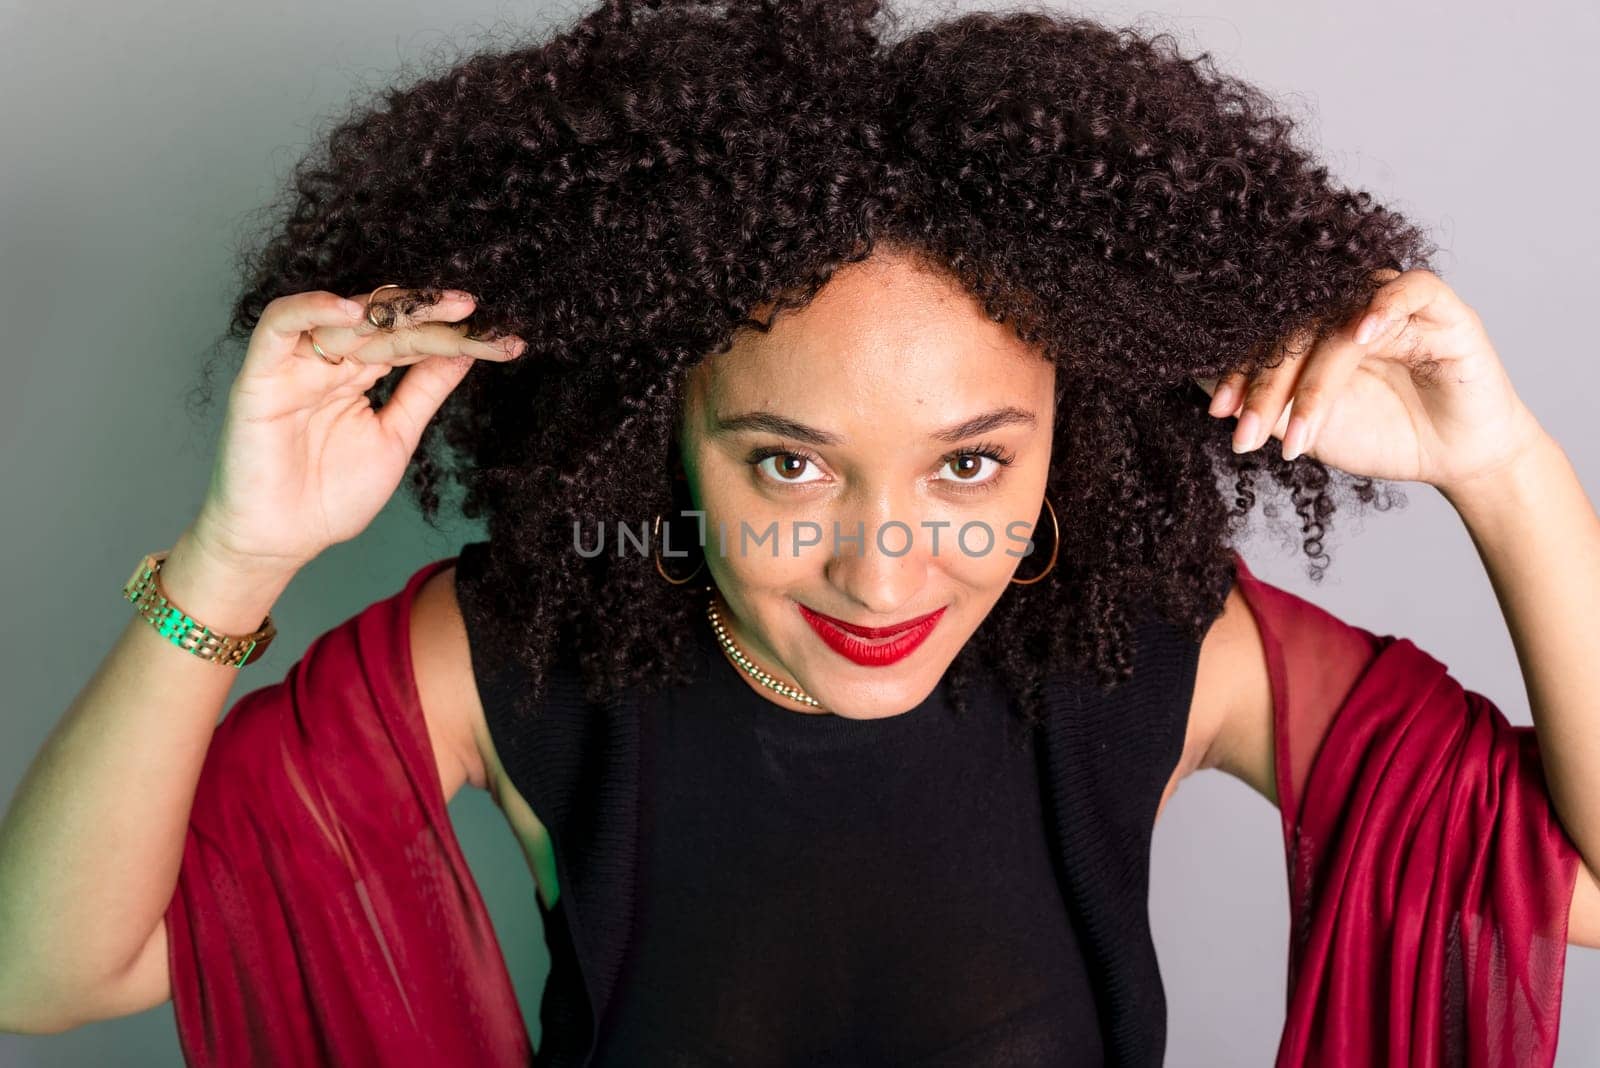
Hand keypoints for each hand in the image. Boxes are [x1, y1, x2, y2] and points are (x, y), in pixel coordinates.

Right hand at [190, 285, 525, 571]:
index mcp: (361, 375)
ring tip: (434, 308)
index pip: (409, 340)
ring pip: (340, 315)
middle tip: (469, 308)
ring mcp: (296, 365)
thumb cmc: (331, 496)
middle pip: (381, 321)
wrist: (280, 541)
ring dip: (386, 307)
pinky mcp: (260, 374)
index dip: (450, 335)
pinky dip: (312, 309)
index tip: (500, 339)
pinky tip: (355, 311)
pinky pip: (279, 325)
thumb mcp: (396, 436)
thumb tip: (465, 352)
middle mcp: (330, 362)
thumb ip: (424, 392)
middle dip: (428, 313)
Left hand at [1192, 268, 1547, 493]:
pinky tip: (1362, 334)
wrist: (1454, 459)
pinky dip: (1384, 305)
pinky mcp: (1441, 309)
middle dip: (1268, 388)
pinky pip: (1409, 290)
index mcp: (1314, 331)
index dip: (1238, 371)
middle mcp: (1348, 310)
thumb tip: (1197, 381)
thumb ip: (1263, 406)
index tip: (1218, 411)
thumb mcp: (1307, 428)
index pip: (1267, 338)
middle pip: (1294, 332)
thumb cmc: (1383, 436)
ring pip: (1340, 322)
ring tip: (1298, 433)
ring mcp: (1392, 305)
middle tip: (1247, 434)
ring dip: (1313, 381)